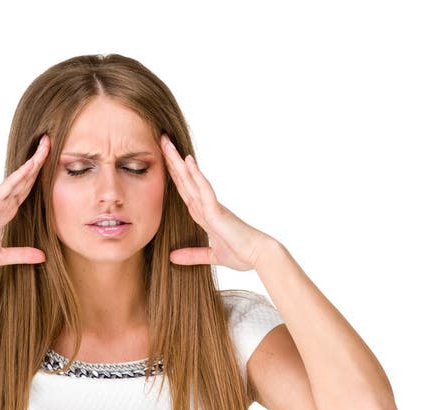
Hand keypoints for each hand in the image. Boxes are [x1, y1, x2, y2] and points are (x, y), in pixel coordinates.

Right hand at [0, 134, 49, 267]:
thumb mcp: (1, 255)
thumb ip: (22, 254)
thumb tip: (43, 257)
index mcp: (6, 212)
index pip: (27, 190)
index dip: (39, 177)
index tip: (52, 164)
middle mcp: (3, 203)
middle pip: (26, 179)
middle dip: (39, 162)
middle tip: (52, 142)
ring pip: (20, 178)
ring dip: (33, 162)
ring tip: (46, 144)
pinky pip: (7, 187)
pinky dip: (19, 176)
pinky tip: (31, 165)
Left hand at [160, 133, 273, 270]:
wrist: (259, 257)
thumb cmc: (241, 254)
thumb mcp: (211, 256)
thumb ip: (192, 255)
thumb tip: (172, 257)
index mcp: (204, 215)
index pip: (184, 191)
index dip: (173, 176)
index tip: (162, 160)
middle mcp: (206, 207)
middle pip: (185, 181)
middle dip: (172, 162)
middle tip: (161, 140)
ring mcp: (212, 207)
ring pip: (191, 180)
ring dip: (178, 163)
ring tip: (167, 143)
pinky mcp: (218, 212)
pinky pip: (205, 190)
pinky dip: (196, 176)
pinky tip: (188, 161)